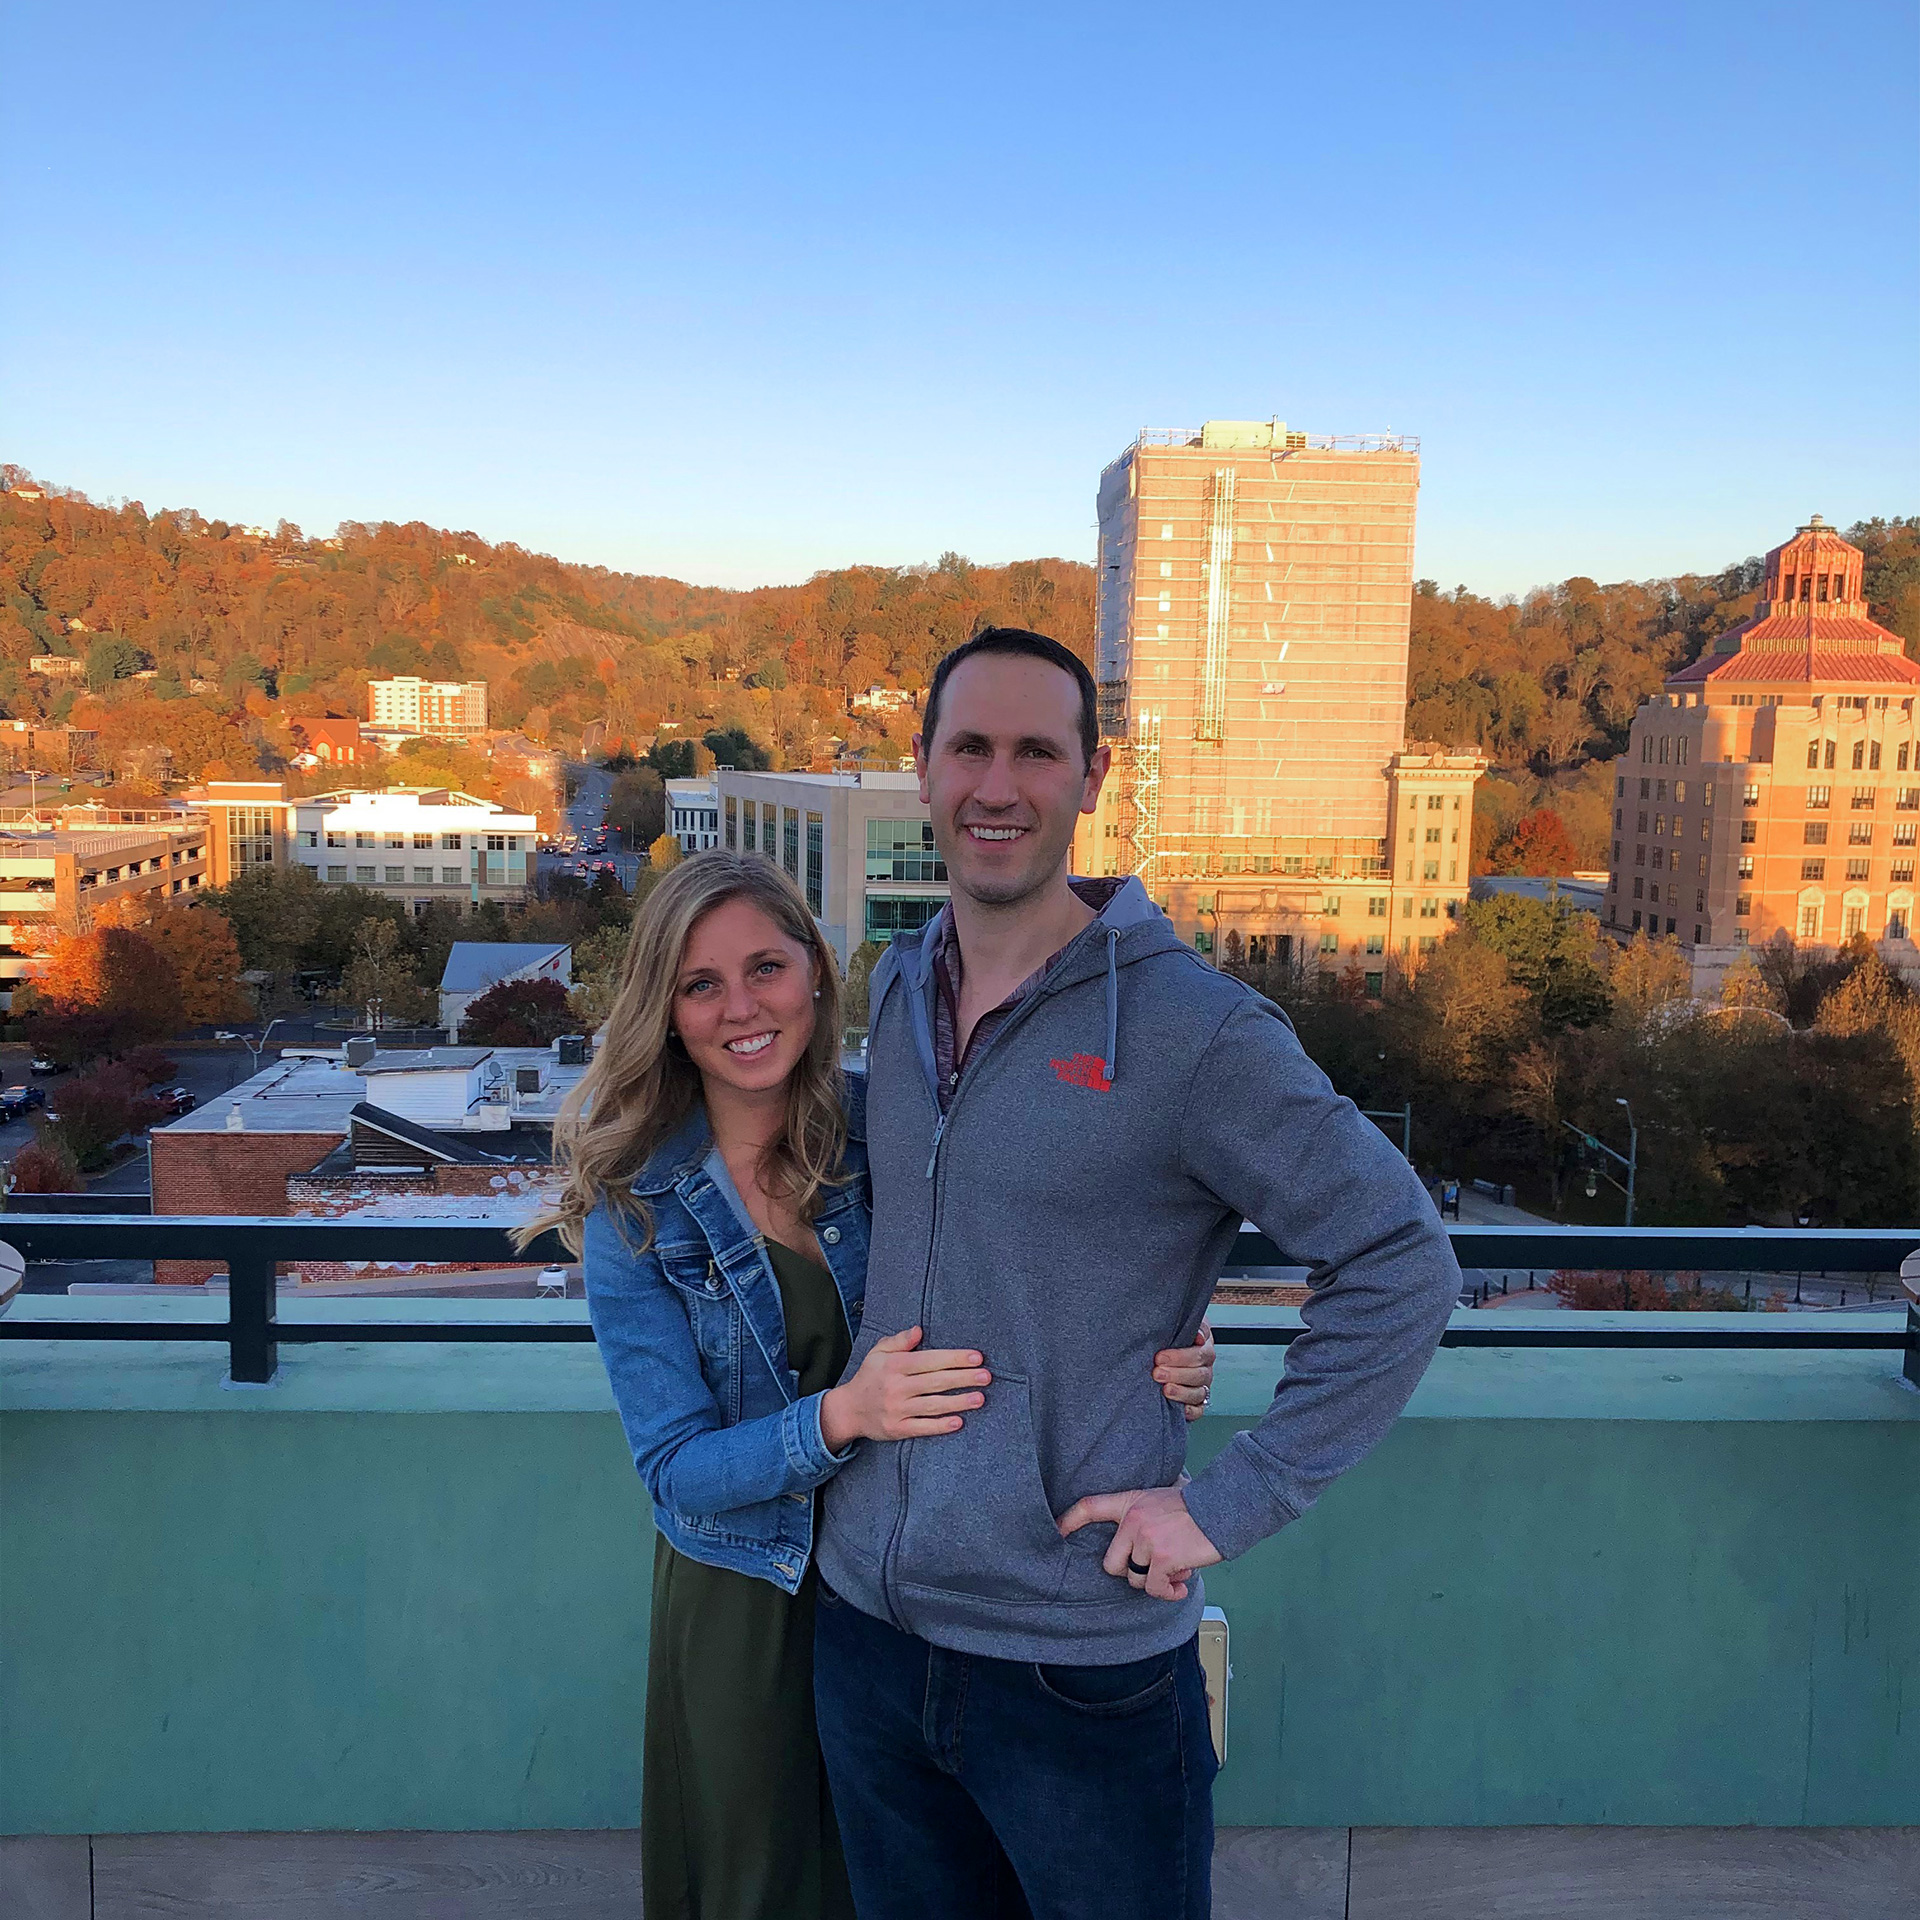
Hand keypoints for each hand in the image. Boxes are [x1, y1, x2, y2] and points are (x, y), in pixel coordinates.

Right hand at [820, 1327, 990, 1449]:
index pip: (930, 1360)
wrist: (848, 1410)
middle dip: (963, 1378)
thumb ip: (900, 1340)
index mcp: (894, 1365)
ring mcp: (897, 1410)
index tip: (977, 1357)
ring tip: (980, 1398)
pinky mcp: (897, 1429)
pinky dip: (941, 1426)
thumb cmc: (870, 1377)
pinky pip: (922, 1428)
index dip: (954, 1358)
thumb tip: (919, 1330)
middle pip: (936, 1382)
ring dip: (959, 1402)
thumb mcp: (878, 1352)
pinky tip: (959, 1421)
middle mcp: (896, 1387)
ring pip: (933, 1405)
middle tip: (987, 1376)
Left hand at [1056, 1484, 1221, 1602]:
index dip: (1070, 1519)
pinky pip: (1155, 1588)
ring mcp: (1146, 1539)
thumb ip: (1143, 1514)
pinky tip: (1181, 1585)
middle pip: (1111, 1563)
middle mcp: (1133, 1520)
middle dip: (1131, 1571)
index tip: (1056, 1531)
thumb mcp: (1161, 1497)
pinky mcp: (1162, 1558)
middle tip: (1153, 1567)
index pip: (1090, 1506)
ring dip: (1156, 1580)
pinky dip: (1169, 1591)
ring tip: (1175, 1569)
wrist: (1221, 1507)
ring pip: (1135, 1579)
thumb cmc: (1195, 1505)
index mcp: (1130, 1502)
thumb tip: (1137, 1534)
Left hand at [1153, 1317, 1214, 1422]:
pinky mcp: (1197, 1402)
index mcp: (1204, 1345)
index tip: (1161, 1356)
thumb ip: (1186, 1324)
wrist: (1163, 1352)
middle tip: (1157, 1371)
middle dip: (1177, 1373)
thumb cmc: (1170, 1336)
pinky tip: (1180, 1408)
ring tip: (1165, 1389)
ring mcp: (1202, 1385)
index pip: (1200, 1351)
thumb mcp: (1176, 1323)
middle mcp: (1206, 1366)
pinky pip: (1199, 1409)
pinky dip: (1190, 1410)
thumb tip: (1198, 1335)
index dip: (1182, 1356)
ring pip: (1199, 1392)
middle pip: (1199, 1373)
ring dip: (1182, 1392)